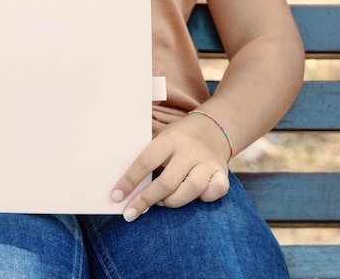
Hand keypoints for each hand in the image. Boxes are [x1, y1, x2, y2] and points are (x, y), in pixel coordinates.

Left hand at [111, 116, 229, 221]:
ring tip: (160, 202)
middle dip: (145, 201)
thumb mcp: (161, 137)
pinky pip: (214, 192)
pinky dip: (203, 198)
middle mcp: (190, 150)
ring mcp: (208, 162)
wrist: (214, 127)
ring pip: (190, 191)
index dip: (129, 181)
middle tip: (130, 213)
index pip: (145, 162)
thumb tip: (123, 185)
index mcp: (170, 139)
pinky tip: (192, 197)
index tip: (116, 197)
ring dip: (171, 202)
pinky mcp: (223, 173)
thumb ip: (147, 156)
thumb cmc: (178, 138)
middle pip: (166, 183)